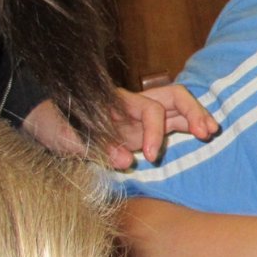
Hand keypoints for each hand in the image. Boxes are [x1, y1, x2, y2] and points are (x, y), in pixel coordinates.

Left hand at [21, 85, 217, 168]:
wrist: (44, 120)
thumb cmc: (54, 124)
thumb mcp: (69, 137)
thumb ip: (97, 147)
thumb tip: (126, 160)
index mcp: (118, 103)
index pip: (150, 110)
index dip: (154, 133)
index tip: (149, 157)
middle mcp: (134, 104)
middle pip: (175, 96)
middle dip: (194, 112)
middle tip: (206, 134)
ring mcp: (141, 115)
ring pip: (179, 108)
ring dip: (198, 118)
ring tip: (211, 133)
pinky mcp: (144, 128)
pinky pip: (174, 122)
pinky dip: (190, 126)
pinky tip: (202, 136)